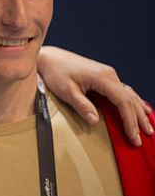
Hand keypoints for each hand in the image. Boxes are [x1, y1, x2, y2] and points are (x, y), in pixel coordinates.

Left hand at [37, 46, 152, 146]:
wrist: (50, 58)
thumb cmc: (56, 72)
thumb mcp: (66, 90)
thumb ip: (82, 106)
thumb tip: (95, 121)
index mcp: (102, 77)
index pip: (123, 102)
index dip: (130, 121)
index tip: (133, 136)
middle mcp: (109, 74)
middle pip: (130, 99)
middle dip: (138, 120)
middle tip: (144, 138)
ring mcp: (108, 74)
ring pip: (129, 95)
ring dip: (138, 111)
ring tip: (148, 127)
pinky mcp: (104, 76)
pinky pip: (123, 91)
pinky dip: (132, 102)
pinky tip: (140, 109)